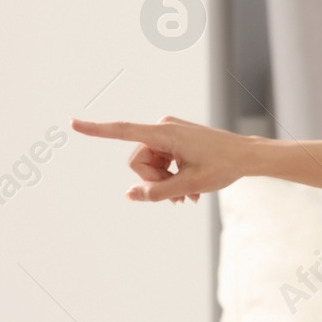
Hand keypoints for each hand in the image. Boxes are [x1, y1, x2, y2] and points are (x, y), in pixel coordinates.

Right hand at [72, 115, 253, 203]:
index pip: (123, 131)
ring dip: (164, 183)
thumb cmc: (224, 167)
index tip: (72, 123)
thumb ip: (157, 192)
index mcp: (165, 133)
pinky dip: (171, 176)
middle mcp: (163, 128)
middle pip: (138, 161)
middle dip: (154, 181)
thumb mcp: (190, 185)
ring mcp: (169, 133)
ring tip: (185, 198)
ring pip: (149, 165)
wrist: (249, 156)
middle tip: (178, 197)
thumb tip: (130, 195)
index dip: (96, 130)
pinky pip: (161, 161)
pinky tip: (188, 191)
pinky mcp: (175, 139)